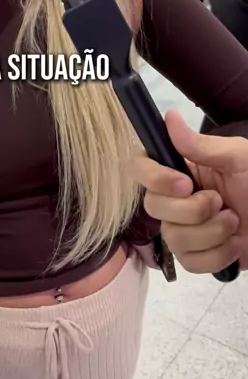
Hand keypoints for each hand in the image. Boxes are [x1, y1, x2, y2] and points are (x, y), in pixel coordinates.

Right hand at [135, 110, 247, 272]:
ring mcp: (183, 228)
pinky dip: (217, 255)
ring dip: (211, 232)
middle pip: (153, 207)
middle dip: (192, 210)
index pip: (140, 168)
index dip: (155, 178)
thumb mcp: (237, 157)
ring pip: (173, 238)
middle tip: (221, 203)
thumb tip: (169, 116)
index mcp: (179, 169)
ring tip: (234, 222)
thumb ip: (200, 145)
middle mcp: (174, 198)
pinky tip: (235, 244)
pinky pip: (190, 262)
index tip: (185, 183)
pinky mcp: (196, 256)